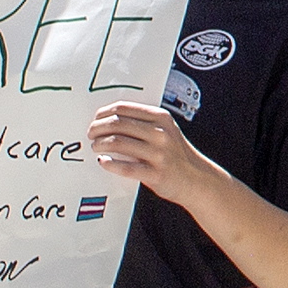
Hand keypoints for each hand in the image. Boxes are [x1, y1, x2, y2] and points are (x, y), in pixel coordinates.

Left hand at [84, 96, 217, 210]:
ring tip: (96, 147)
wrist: (196, 178)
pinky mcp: (155, 174)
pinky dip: (110, 164)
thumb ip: (143, 123)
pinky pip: (125, 167)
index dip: (104, 113)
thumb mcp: (165, 130)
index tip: (96, 119)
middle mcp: (160, 133)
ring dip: (100, 144)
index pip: (123, 108)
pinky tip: (103, 162)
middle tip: (91, 134)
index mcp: (160, 118)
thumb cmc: (175, 154)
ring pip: (118, 143)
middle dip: (97, 128)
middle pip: (117, 124)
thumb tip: (109, 119)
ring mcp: (158, 154)